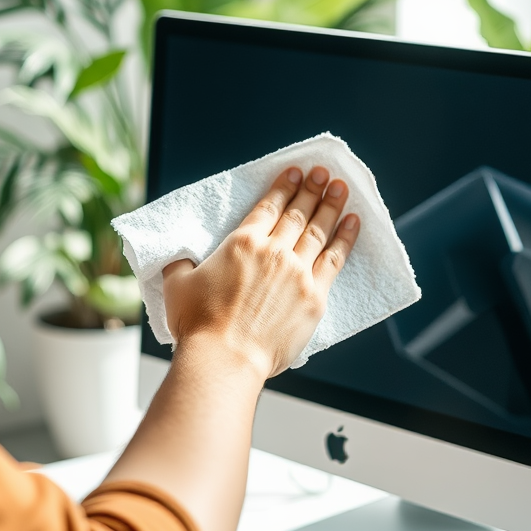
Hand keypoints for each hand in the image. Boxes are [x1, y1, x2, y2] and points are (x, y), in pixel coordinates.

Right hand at [162, 166, 359, 378]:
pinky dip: (345, 238)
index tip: (297, 172)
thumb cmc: (199, 326)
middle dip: (312, 189)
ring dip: (331, 206)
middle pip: (298, 213)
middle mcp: (273, 252)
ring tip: (341, 189)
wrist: (226, 358)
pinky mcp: (314, 296)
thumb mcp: (177, 284)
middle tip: (323, 173)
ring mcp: (297, 273)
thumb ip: (180, 264)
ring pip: (319, 231)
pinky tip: (353, 222)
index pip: (269, 206)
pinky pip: (334, 259)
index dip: (284, 186)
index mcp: (243, 243)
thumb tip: (178, 257)